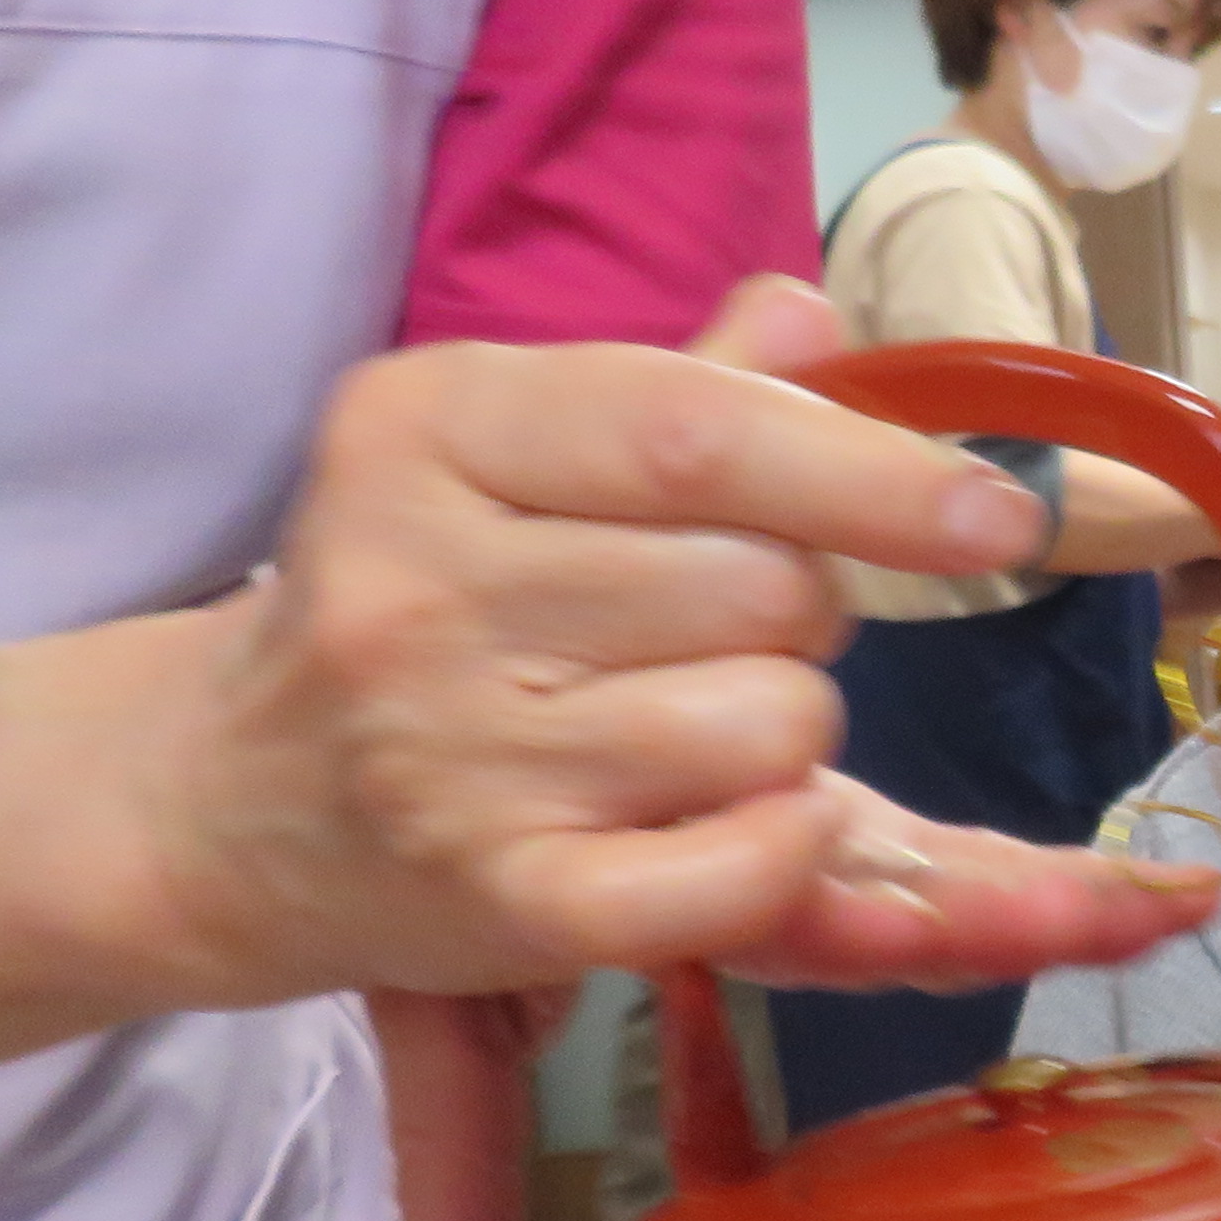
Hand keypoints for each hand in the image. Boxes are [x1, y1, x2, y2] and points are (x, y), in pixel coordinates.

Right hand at [133, 275, 1220, 1003]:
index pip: (694, 432)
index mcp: (431, 427)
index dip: (872, 471)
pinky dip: (783, 849)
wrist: (219, 804)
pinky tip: (736, 826)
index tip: (1000, 513)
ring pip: (773, 724)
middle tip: (716, 635)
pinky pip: (739, 871)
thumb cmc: (415, 606)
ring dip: (786, 733)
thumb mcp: (506, 459)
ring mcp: (455, 754)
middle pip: (764, 584)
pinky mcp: (501, 902)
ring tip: (680, 731)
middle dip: (804, 609)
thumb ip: (674, 393)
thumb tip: (811, 318)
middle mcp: (424, 584)